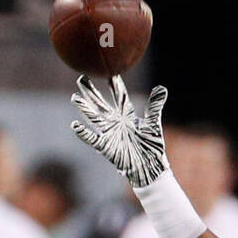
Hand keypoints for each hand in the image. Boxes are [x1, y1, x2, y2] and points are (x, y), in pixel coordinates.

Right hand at [70, 74, 168, 190]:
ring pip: (93, 117)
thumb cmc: (152, 146)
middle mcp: (115, 121)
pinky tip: (75, 125)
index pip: (119, 96)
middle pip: (100, 103)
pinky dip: (83, 133)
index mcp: (127, 114)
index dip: (114, 84)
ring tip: (75, 98)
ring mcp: (109, 132)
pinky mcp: (106, 146)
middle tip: (82, 77)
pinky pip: (92, 138)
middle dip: (91, 91)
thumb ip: (154, 107)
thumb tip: (162, 89)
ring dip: (84, 108)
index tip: (109, 72)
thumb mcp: (153, 124)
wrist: (150, 166)